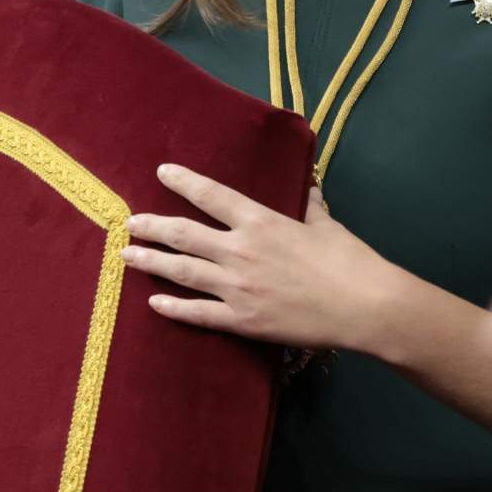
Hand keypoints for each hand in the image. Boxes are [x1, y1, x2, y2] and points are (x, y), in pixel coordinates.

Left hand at [120, 162, 399, 350]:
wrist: (364, 307)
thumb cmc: (349, 261)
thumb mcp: (325, 224)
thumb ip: (308, 204)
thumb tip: (308, 185)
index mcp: (260, 221)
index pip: (211, 195)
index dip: (183, 182)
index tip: (162, 172)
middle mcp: (240, 250)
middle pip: (183, 234)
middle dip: (151, 226)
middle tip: (129, 222)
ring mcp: (238, 287)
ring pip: (182, 271)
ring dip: (151, 262)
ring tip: (126, 255)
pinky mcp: (243, 319)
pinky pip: (199, 313)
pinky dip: (174, 308)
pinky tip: (155, 302)